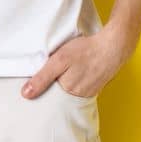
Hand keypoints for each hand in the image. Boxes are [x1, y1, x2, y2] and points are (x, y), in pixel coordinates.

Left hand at [20, 27, 136, 99]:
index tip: (40, 81)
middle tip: (57, 72)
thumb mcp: (60, 60)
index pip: (48, 95)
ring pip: (71, 92)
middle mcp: (78, 96)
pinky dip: (78, 82)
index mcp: (67, 90)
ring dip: (67, 84)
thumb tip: (25, 95)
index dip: (43, 88)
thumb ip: (42, 77)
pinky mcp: (97, 87)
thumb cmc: (87, 50)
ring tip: (69, 71)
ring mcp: (89, 92)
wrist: (115, 45)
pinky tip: (79, 72)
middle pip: (60, 95)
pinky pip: (82, 89)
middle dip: (55, 86)